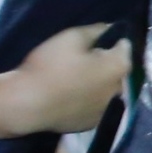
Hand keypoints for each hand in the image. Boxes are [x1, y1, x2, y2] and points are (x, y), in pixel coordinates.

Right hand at [0, 24, 129, 140]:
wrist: (26, 105)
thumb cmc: (50, 66)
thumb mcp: (71, 37)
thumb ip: (96, 30)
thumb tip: (110, 28)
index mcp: (119, 67)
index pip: (125, 47)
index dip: (112, 41)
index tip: (96, 40)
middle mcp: (119, 91)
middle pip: (117, 70)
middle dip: (106, 63)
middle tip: (82, 59)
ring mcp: (106, 110)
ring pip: (107, 90)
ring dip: (98, 83)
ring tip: (76, 78)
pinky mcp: (91, 124)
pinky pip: (95, 106)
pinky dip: (89, 99)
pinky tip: (72, 96)